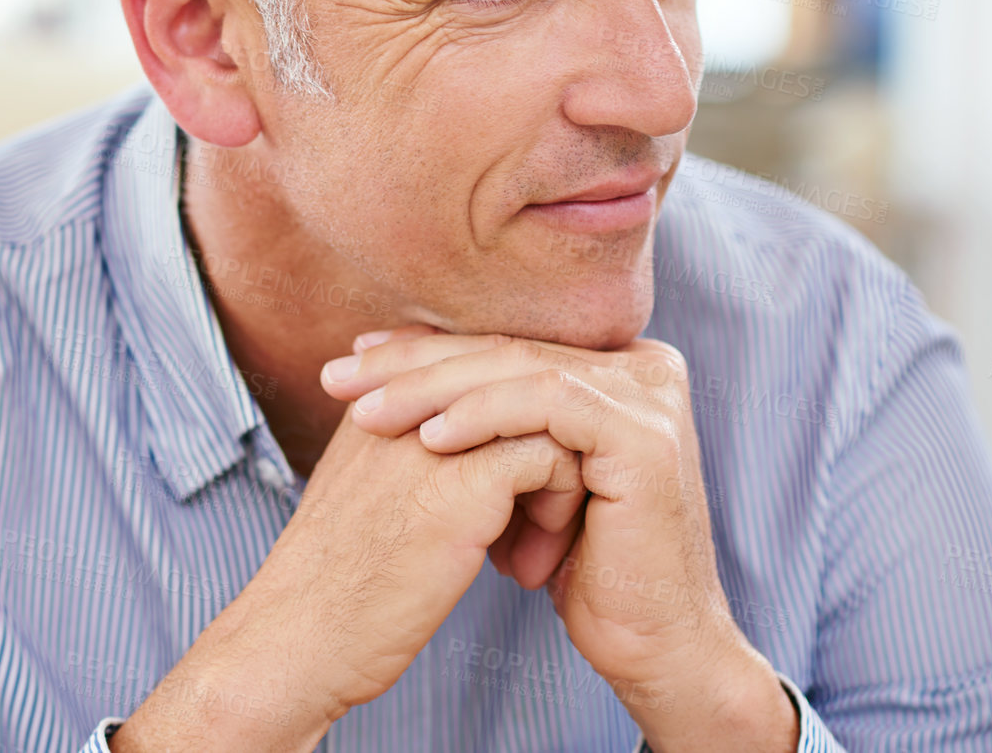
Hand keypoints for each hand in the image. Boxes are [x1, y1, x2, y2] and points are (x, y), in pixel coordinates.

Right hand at [111, 353, 586, 751]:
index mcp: (376, 398)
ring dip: (558, 477)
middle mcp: (403, 401)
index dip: (505, 423)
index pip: (471, 365)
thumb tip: (465, 459)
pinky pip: (550, 458)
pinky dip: (558, 506)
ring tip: (538, 543)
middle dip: (538, 440)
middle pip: (511, 378)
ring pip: (541, 413)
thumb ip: (401, 457)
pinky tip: (532, 560)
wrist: (298, 638)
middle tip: (541, 512)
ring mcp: (432, 437)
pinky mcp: (464, 483)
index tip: (512, 490)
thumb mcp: (359, 495)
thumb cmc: (332, 584)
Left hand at [319, 329, 797, 752]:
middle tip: (338, 379)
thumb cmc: (581, 569)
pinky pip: (546, 404)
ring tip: (368, 414)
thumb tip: (397, 363)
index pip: (502, 344)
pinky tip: (431, 437)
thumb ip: (487, 418)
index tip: (351, 362)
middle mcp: (644, 366)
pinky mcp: (644, 433)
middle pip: (506, 350)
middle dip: (411, 364)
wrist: (653, 647)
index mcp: (617, 368)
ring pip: (517, 369)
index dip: (421, 350)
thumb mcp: (520, 478)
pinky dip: (483, 417)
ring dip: (432, 390)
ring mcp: (651, 396)